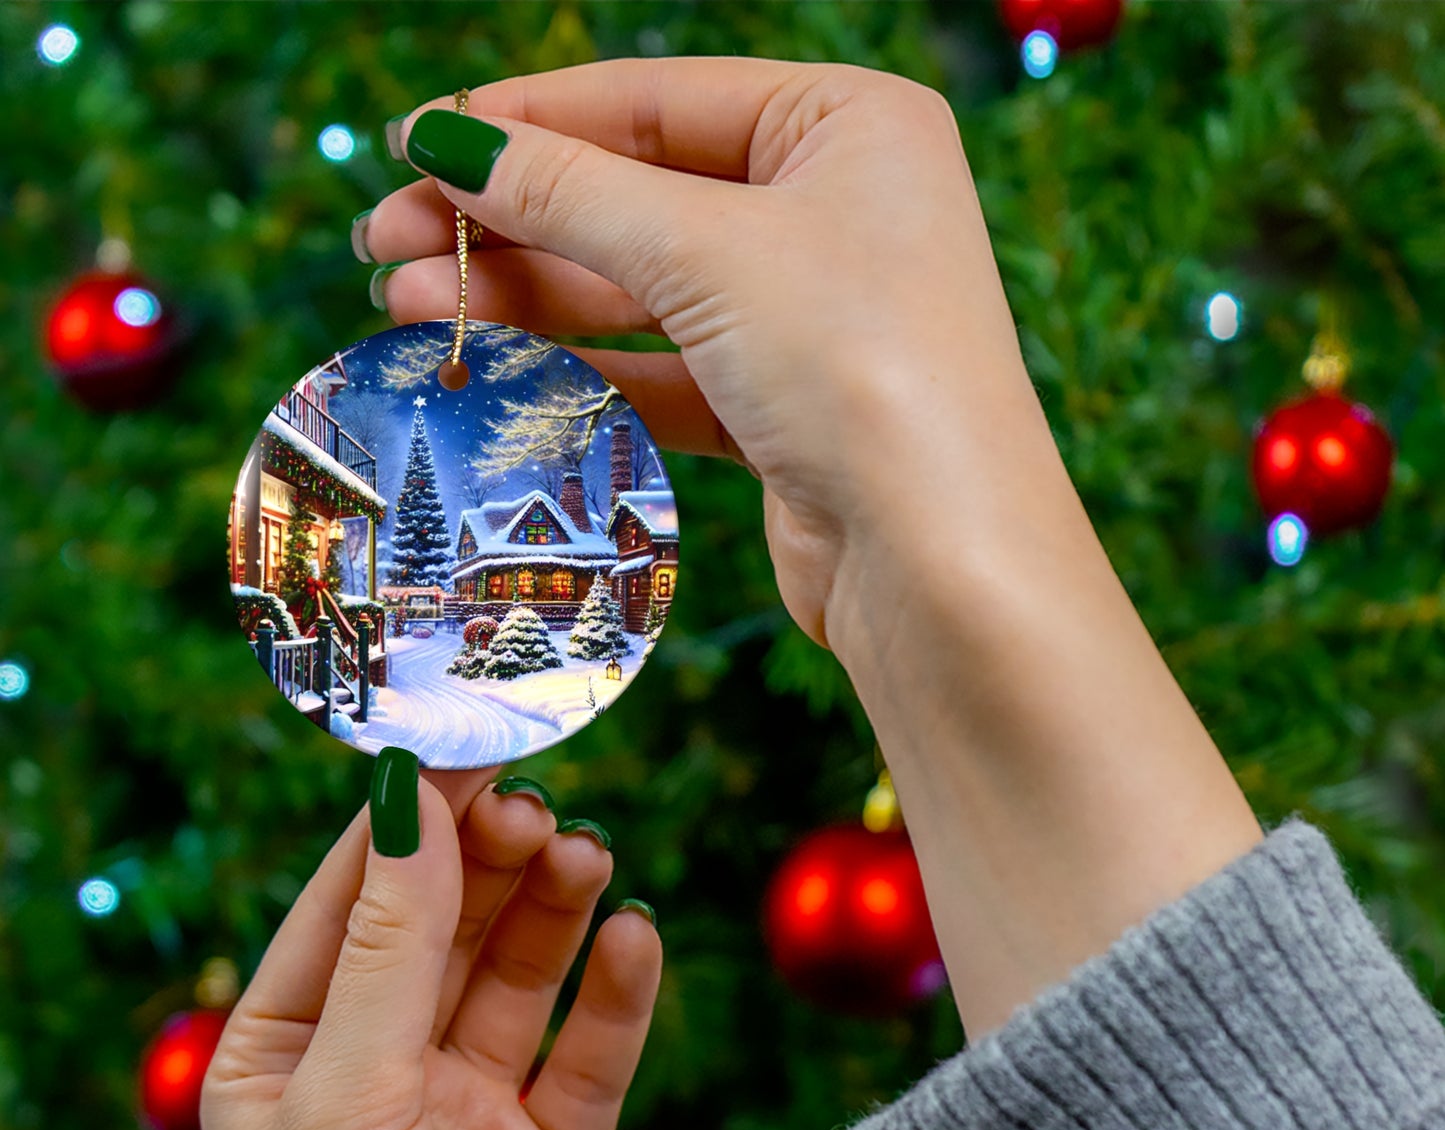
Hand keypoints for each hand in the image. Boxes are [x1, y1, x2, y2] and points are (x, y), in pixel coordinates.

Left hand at [202, 760, 661, 1129]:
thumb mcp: (346, 1094)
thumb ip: (391, 945)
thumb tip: (411, 799)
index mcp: (289, 1052)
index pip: (353, 901)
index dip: (410, 822)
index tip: (469, 746)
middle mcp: (380, 1072)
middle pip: (447, 927)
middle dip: (491, 863)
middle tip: (540, 811)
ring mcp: (469, 1113)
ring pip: (521, 978)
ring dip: (555, 912)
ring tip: (589, 858)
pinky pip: (591, 1055)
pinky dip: (617, 994)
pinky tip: (635, 941)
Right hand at [360, 57, 1047, 654]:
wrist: (940, 563)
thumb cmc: (859, 368)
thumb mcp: (707, 252)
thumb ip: (571, 193)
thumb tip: (447, 141)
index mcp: (847, 125)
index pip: (655, 100)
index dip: (526, 121)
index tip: (414, 143)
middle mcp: (835, 210)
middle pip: (637, 196)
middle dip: (509, 220)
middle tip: (385, 242)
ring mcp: (810, 315)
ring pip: (641, 290)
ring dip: (526, 298)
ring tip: (407, 306)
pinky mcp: (783, 409)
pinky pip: (663, 370)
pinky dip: (582, 370)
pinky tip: (492, 367)